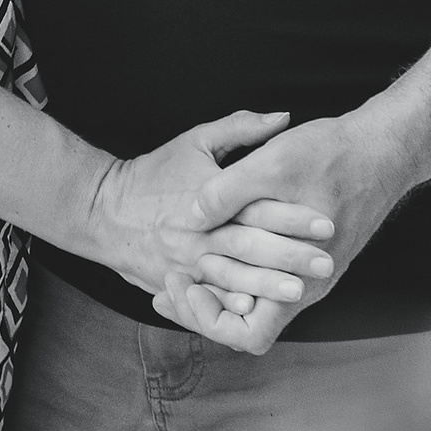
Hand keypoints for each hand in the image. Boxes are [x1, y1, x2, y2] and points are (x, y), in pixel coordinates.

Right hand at [85, 111, 335, 348]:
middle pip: (249, 246)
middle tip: (326, 262)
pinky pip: (206, 299)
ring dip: (266, 286)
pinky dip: (230, 305)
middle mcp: (199, 232)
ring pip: (231, 278)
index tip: (326, 222)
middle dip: (290, 256)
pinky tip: (256, 313)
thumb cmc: (156, 170)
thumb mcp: (196, 140)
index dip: (293, 216)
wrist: (104, 211)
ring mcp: (187, 263)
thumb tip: (284, 117)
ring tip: (300, 291)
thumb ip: (242, 128)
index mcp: (209, 196)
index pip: (256, 207)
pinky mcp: (178, 285)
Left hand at [185, 109, 423, 316]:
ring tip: (178, 270)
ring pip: (252, 298)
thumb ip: (229, 191)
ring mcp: (306, 270)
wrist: (383, 146)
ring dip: (214, 287)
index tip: (182, 286)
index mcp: (300, 281)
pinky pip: (263, 276)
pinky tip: (208, 244)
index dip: (208, 320)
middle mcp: (305, 286)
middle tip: (167, 283)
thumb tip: (192, 214)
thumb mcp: (275, 163)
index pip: (248, 335)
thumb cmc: (335, 155)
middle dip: (202, 308)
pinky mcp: (305, 251)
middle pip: (243, 322)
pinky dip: (233, 267)